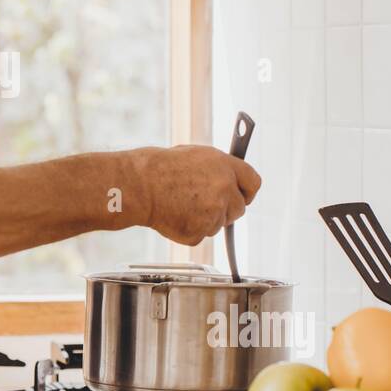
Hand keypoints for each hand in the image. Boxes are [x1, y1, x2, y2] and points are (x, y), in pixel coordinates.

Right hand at [141, 145, 260, 245]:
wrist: (137, 185)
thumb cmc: (158, 168)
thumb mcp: (194, 156)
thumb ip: (217, 170)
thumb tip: (227, 181)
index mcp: (224, 166)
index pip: (253, 182)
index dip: (247, 191)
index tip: (242, 196)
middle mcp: (224, 189)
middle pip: (239, 208)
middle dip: (226, 209)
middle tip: (203, 205)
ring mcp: (214, 212)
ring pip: (218, 224)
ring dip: (205, 220)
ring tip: (180, 206)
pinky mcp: (200, 231)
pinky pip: (201, 235)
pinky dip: (189, 230)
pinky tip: (174, 215)